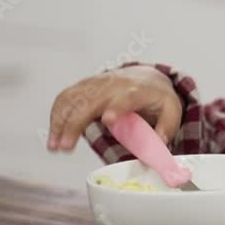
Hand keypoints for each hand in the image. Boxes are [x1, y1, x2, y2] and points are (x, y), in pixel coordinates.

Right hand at [47, 65, 182, 151]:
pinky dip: (56, 114)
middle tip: (65, 147)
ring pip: (73, 98)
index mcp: (137, 91)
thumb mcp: (171, 111)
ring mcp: (97, 83)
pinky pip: (66, 97)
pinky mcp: (85, 86)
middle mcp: (114, 84)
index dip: (117, 107)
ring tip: (54, 146)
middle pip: (90, 101)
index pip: (126, 97)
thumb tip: (158, 142)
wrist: (146, 77)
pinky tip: (53, 134)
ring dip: (60, 121)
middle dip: (75, 122)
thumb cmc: (157, 98)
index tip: (108, 120)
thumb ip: (167, 127)